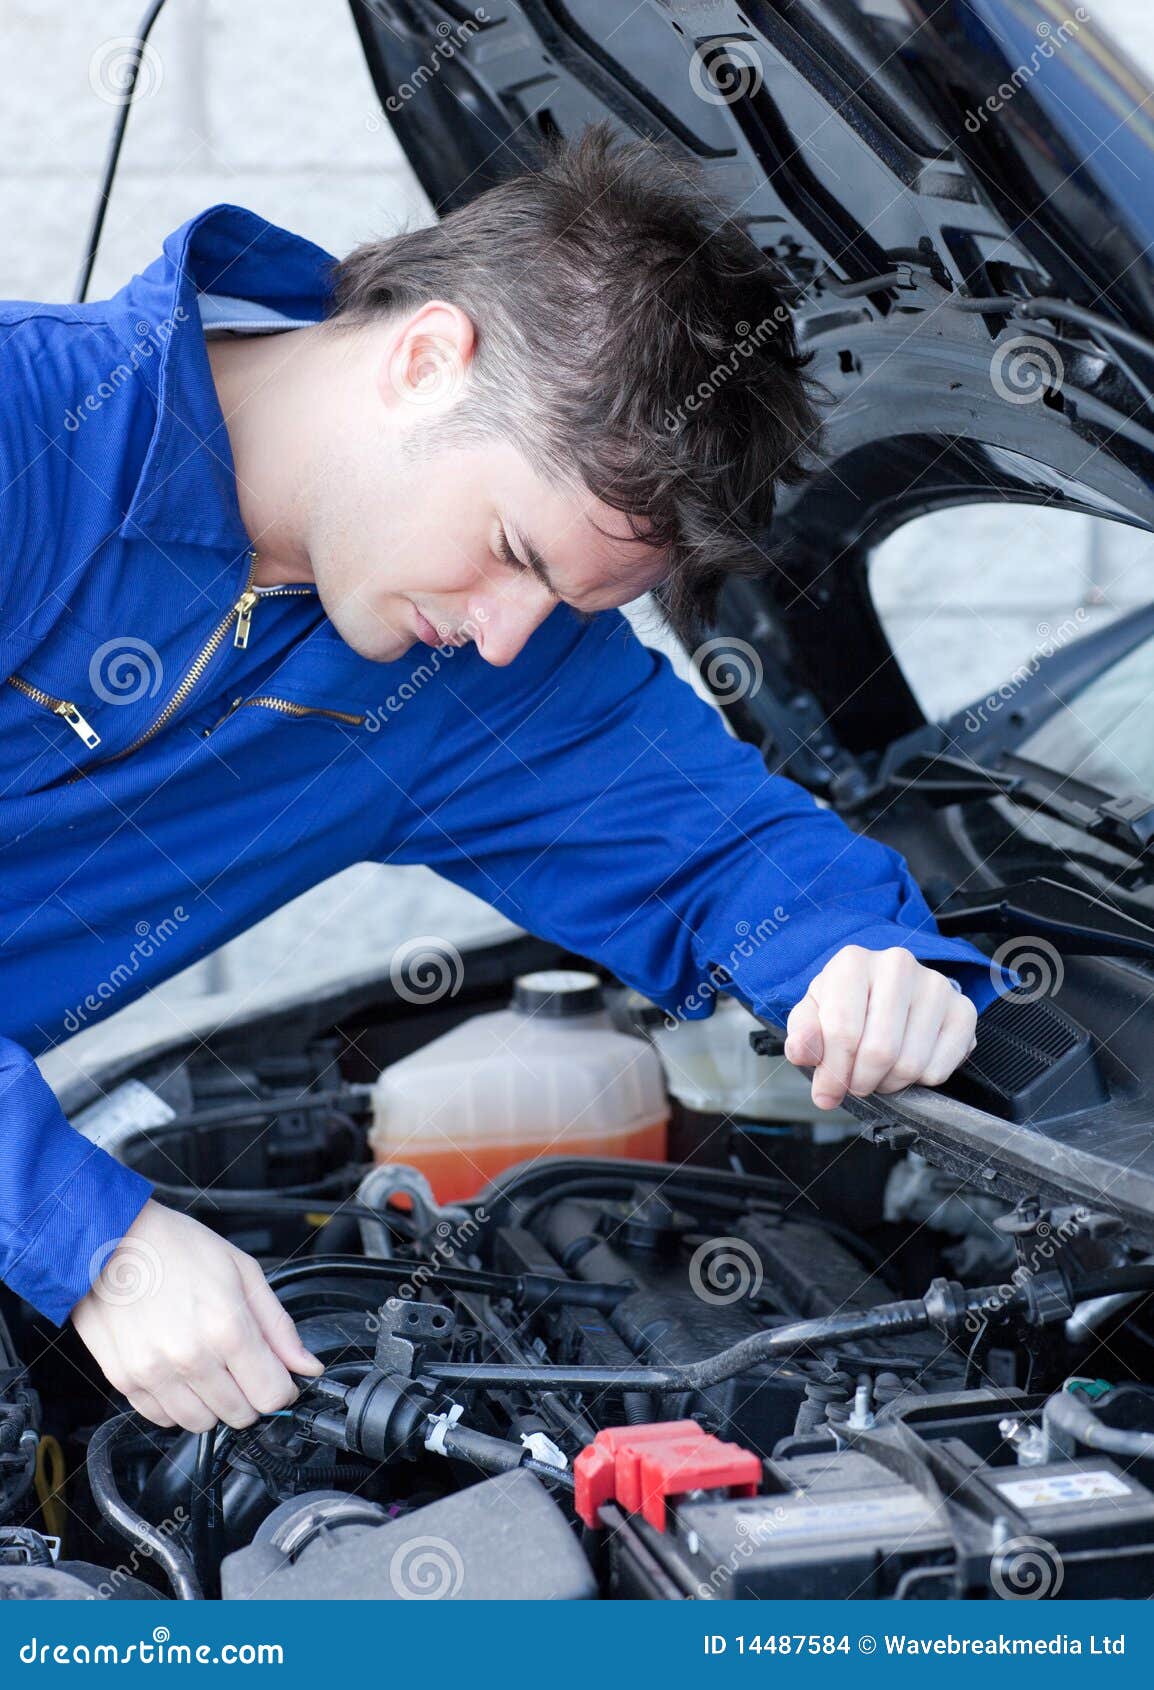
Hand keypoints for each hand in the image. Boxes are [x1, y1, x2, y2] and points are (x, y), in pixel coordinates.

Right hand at [70, 1199, 323, 1432]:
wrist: (110, 1239)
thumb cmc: (176, 1246)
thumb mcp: (243, 1271)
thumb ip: (279, 1327)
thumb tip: (307, 1366)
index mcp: (227, 1328)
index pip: (272, 1395)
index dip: (283, 1389)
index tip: (279, 1378)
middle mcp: (190, 1358)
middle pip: (240, 1415)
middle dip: (250, 1395)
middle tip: (242, 1366)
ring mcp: (154, 1374)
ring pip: (202, 1424)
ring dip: (214, 1404)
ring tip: (208, 1366)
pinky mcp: (125, 1381)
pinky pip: (162, 1419)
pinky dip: (177, 1405)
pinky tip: (179, 1372)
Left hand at [783, 945, 977, 1110]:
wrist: (884, 993)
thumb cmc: (846, 1004)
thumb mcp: (813, 1015)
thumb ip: (802, 1034)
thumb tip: (801, 1052)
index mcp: (853, 962)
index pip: (843, 1031)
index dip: (833, 1072)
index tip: (827, 1091)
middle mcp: (897, 965)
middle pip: (880, 1051)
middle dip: (861, 1081)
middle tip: (856, 1083)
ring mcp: (935, 985)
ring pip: (911, 1064)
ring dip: (889, 1083)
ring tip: (879, 1072)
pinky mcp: (964, 1009)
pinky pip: (939, 1068)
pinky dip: (920, 1081)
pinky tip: (908, 1062)